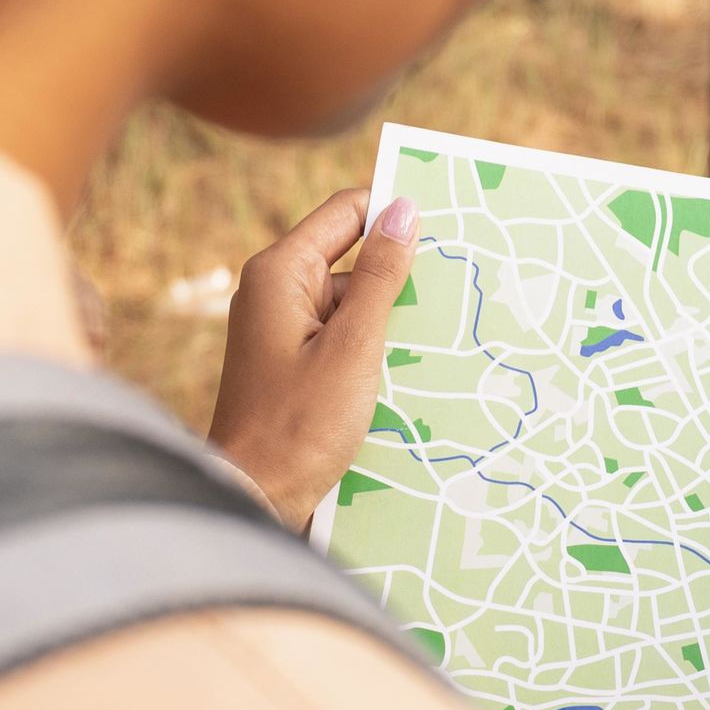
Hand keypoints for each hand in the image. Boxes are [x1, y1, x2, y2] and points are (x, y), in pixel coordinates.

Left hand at [208, 191, 418, 527]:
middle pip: (353, 259)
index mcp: (281, 273)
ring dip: (392, 321)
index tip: (448, 231)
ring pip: (354, 303)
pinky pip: (344, 337)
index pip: (347, 212)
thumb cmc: (299, 425)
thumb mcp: (354, 346)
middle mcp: (276, 291)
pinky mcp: (293, 362)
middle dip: (401, 277)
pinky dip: (375, 349)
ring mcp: (283, 328)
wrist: (254, 497)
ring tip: (438, 344)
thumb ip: (381, 277)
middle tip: (455, 295)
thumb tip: (406, 211)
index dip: (395, 215)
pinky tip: (407, 374)